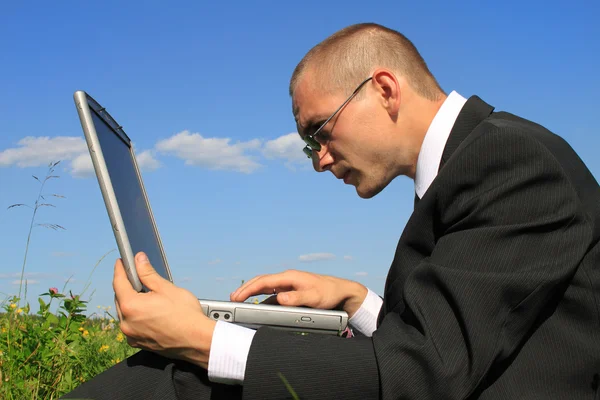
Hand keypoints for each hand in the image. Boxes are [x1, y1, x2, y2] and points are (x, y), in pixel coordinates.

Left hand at [113, 252, 215, 368]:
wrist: (197, 341)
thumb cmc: (185, 315)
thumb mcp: (167, 288)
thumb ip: (148, 273)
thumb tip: (139, 260)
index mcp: (131, 306)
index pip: (118, 282)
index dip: (120, 269)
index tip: (121, 262)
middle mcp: (126, 323)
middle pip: (120, 298)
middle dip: (126, 286)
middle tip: (136, 275)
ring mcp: (131, 335)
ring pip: (125, 313)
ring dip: (130, 301)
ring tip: (145, 294)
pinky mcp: (138, 343)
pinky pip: (131, 325)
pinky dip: (135, 316)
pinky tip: (148, 311)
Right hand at [230, 270, 367, 317]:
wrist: (341, 292)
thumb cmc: (329, 293)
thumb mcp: (314, 298)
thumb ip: (297, 299)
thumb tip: (280, 298)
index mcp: (290, 277)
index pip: (264, 281)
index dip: (248, 289)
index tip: (237, 296)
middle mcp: (287, 278)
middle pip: (261, 282)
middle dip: (245, 289)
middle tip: (232, 298)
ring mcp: (289, 284)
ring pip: (265, 286)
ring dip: (252, 292)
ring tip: (240, 300)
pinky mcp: (291, 290)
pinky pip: (272, 292)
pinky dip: (262, 297)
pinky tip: (257, 304)